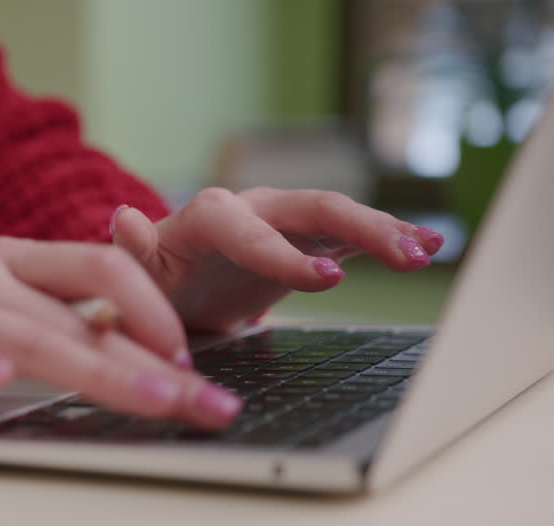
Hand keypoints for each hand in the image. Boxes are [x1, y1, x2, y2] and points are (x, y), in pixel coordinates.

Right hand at [0, 237, 243, 427]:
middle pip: (89, 307)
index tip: (197, 363)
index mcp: (4, 264)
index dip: (159, 313)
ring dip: (104, 368)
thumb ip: (33, 325)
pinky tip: (2, 377)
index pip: (103, 274)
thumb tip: (114, 350)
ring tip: (158, 399)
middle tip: (211, 402)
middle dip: (160, 356)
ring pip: (35, 332)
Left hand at [112, 188, 444, 332]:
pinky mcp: (308, 240)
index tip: (327, 277)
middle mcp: (253, 208)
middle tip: (404, 257)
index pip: (248, 228)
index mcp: (208, 218)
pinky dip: (389, 239)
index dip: (287, 253)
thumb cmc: (153, 285)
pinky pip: (353, 236)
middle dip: (360, 230)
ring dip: (386, 232)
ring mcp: (285, 221)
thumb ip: (133, 252)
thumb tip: (123, 217)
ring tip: (427, 251)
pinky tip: (429, 246)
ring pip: (340, 216)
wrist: (171, 291)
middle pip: (311, 207)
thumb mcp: (135, 277)